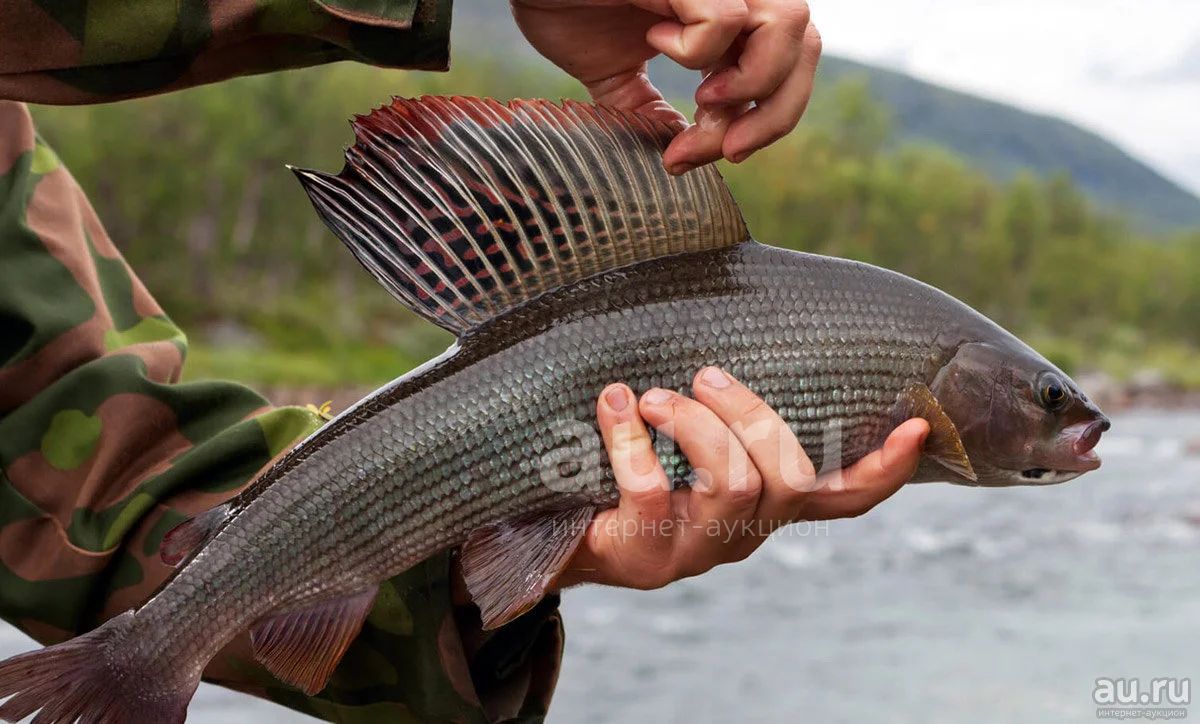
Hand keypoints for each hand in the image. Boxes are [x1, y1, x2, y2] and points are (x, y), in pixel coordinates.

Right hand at [510, 0, 821, 172]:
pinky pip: (728, 18)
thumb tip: (675, 151)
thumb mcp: (614, 74)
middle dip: (772, 116)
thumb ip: (648, 110)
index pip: (789, 69)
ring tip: (703, 98)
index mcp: (724, 14)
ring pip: (791, 26)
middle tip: (723, 150)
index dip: (765, 122)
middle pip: (806, 50)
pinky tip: (655, 41)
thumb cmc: (565, 3)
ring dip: (751, 83)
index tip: (709, 155)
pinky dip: (698, 49)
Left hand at [556, 367, 928, 589]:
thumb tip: (738, 281)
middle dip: (752, 414)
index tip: (917, 425)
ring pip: (735, 484)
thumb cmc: (639, 465)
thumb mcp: (690, 438)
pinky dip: (629, 439)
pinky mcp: (647, 556)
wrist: (566, 532)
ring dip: (695, 424)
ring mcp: (699, 549)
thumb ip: (724, 403)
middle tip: (704, 375)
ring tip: (651, 396)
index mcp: (768, 505)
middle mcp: (746, 532)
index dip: (884, 468)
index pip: (845, 498)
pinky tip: (613, 404)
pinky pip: (651, 491)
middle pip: (789, 477)